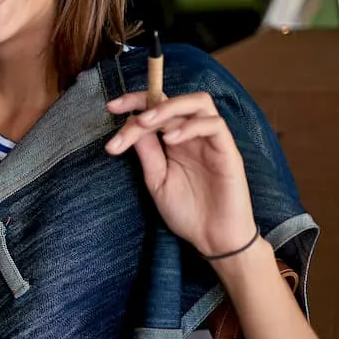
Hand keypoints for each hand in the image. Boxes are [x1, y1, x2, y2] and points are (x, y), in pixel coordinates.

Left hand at [105, 91, 258, 258]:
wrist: (213, 239)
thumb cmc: (186, 212)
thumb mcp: (157, 180)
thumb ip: (147, 153)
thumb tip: (130, 124)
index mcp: (175, 141)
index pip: (157, 107)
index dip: (135, 101)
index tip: (110, 108)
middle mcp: (193, 136)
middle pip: (174, 99)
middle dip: (146, 102)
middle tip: (123, 114)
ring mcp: (213, 141)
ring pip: (199, 102)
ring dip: (168, 108)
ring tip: (145, 123)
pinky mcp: (229, 152)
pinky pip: (214, 125)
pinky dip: (190, 127)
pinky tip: (171, 141)